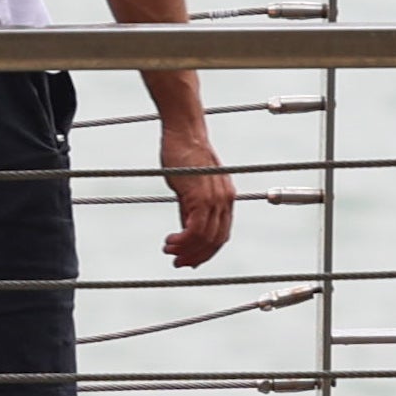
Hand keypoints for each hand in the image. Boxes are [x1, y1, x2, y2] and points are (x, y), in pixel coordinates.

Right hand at [160, 122, 234, 268]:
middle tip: (177, 263)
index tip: (189, 260)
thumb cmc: (184, 156)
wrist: (184, 132)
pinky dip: (183, 241)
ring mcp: (215, 199)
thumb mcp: (190, 188)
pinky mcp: (201, 196)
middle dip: (197, 256)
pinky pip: (196, 229)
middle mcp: (225, 200)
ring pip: (206, 238)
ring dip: (187, 250)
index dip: (206, 252)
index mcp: (226, 199)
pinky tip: (170, 242)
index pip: (221, 235)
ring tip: (169, 252)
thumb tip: (186, 234)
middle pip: (216, 241)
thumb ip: (191, 210)